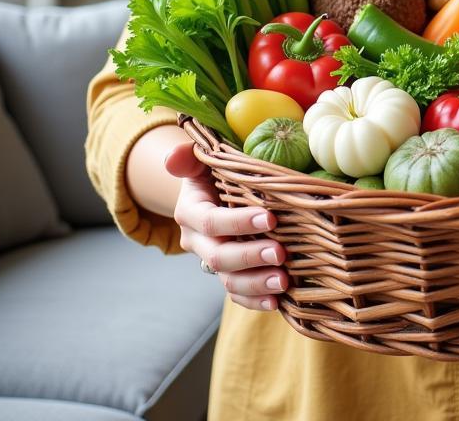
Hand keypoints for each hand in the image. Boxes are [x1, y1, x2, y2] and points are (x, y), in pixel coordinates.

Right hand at [164, 141, 287, 311]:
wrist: (212, 192)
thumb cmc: (213, 172)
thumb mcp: (201, 160)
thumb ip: (188, 158)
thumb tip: (174, 157)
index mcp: (190, 212)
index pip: (211, 221)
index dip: (238, 222)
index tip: (271, 218)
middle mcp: (199, 242)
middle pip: (220, 257)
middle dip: (251, 256)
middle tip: (281, 253)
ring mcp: (213, 261)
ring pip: (229, 281)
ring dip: (256, 284)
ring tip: (283, 281)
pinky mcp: (229, 275)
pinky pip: (237, 294)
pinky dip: (255, 301)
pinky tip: (277, 302)